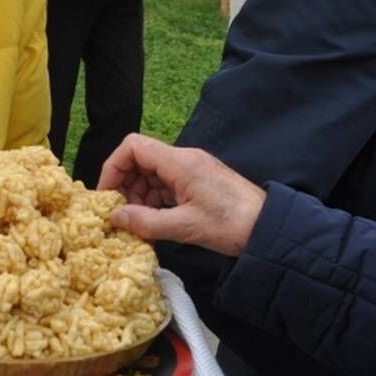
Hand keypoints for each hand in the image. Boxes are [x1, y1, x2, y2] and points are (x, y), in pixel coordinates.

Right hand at [98, 134, 265, 256]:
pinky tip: (155, 220)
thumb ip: (145, 222)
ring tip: (138, 222)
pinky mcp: (198, 182)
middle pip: (140, 159)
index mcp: (180, 162)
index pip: (133, 146)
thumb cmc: (231, 225)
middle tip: (122, 213)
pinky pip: (167, 183)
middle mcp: (184, 159)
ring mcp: (192, 170)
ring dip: (139, 194)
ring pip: (152, 172)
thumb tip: (114, 217)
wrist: (269, 228)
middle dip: (125, 184)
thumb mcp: (185, 227)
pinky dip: (155, 199)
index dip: (113, 167)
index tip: (106, 195)